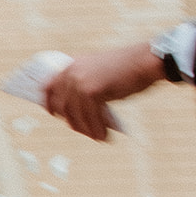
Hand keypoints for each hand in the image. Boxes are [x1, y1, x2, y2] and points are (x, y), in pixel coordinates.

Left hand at [43, 42, 164, 140]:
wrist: (146, 60)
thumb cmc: (126, 68)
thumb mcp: (97, 71)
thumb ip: (82, 84)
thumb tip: (72, 110)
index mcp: (71, 65)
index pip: (49, 86)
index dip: (49, 102)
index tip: (53, 114)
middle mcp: (72, 72)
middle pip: (63, 106)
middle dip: (73, 121)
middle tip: (85, 131)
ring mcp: (80, 81)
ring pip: (76, 115)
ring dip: (87, 129)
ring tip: (98, 136)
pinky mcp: (91, 91)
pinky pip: (90, 117)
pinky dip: (97, 129)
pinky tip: (104, 136)